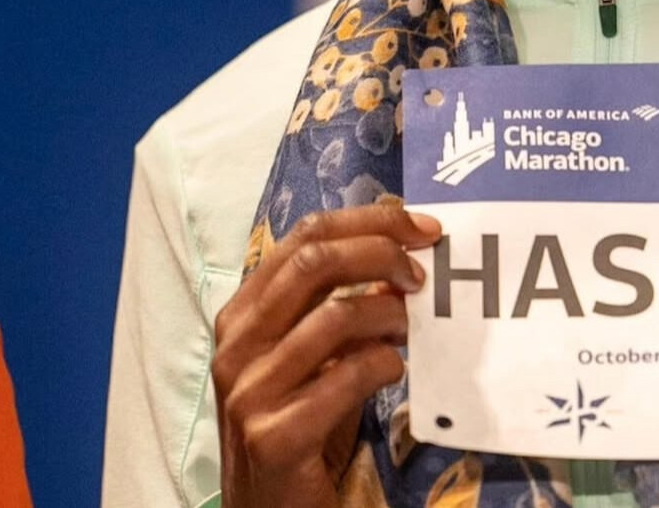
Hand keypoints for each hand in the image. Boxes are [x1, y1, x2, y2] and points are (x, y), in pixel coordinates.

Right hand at [213, 202, 441, 507]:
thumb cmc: (301, 423)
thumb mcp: (320, 355)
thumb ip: (345, 304)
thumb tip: (402, 255)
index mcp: (243, 313)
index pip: (304, 236)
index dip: (369, 222)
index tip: (422, 228)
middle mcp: (236, 344)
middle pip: (315, 262)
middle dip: (381, 253)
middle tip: (422, 273)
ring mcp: (249, 391)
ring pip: (334, 316)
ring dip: (390, 314)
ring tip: (412, 328)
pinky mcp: (274, 437)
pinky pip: (345, 377)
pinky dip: (384, 365)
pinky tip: (395, 371)